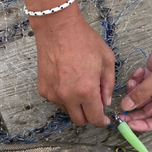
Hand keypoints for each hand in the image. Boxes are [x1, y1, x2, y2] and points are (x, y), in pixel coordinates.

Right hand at [32, 11, 114, 126]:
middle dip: (88, 117)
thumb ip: (108, 84)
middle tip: (93, 106)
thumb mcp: (106, 60)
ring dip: (75, 105)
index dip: (101, 122)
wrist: (58, 29)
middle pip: (79, 121)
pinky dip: (63, 96)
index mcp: (86, 90)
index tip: (103, 120)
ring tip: (78, 85)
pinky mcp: (44, 90)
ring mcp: (53, 95)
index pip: (94, 118)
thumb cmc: (82, 40)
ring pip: (67, 111)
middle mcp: (68, 97)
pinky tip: (66, 80)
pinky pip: (56, 100)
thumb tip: (104, 101)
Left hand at [120, 22, 151, 131]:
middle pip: (147, 111)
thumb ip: (144, 93)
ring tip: (131, 85)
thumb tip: (127, 107)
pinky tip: (136, 74)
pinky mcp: (151, 75)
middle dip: (133, 111)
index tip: (129, 125)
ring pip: (140, 98)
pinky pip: (139, 84)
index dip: (144, 125)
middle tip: (121, 112)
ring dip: (132, 93)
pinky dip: (134, 81)